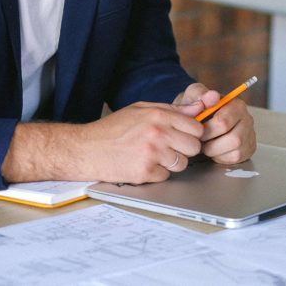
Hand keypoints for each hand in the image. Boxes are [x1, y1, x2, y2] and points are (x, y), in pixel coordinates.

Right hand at [77, 102, 204, 182]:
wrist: (87, 149)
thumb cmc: (112, 129)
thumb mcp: (140, 109)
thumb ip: (171, 109)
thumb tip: (198, 108)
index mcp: (158, 115)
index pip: (196, 127)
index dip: (192, 134)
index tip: (184, 136)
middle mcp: (158, 133)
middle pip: (194, 147)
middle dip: (184, 149)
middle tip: (169, 148)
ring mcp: (153, 153)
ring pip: (182, 164)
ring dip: (171, 163)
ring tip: (153, 156)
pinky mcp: (146, 172)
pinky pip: (166, 176)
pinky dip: (156, 173)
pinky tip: (142, 164)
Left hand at [174, 83, 256, 164]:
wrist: (198, 120)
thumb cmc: (197, 108)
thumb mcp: (194, 96)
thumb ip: (200, 94)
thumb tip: (212, 96)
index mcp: (236, 104)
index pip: (224, 122)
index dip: (207, 129)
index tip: (197, 129)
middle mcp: (247, 119)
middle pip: (233, 138)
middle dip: (211, 142)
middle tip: (200, 139)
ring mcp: (249, 135)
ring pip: (235, 150)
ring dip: (215, 150)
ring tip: (205, 144)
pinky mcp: (248, 148)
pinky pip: (235, 158)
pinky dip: (220, 156)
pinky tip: (213, 149)